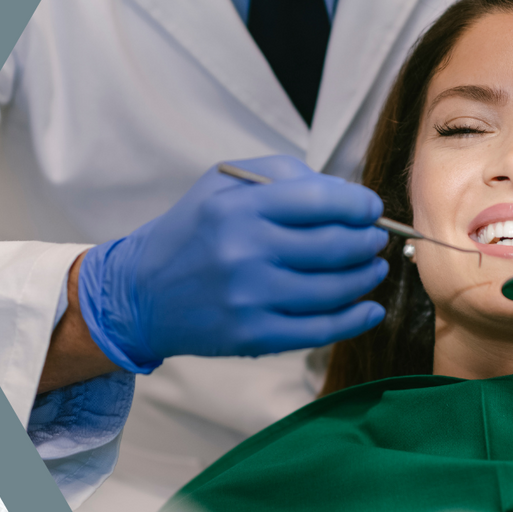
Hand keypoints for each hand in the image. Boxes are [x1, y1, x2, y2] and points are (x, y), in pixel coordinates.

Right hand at [76, 156, 388, 371]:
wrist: (139, 294)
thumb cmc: (190, 233)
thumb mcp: (220, 185)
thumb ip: (282, 176)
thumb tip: (346, 195)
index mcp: (238, 208)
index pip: (324, 201)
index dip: (361, 205)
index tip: (370, 210)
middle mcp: (244, 252)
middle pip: (338, 245)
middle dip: (368, 241)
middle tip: (373, 240)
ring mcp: (250, 297)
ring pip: (337, 288)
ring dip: (366, 277)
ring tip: (370, 269)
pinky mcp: (253, 336)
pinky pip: (323, 330)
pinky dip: (357, 319)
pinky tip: (368, 309)